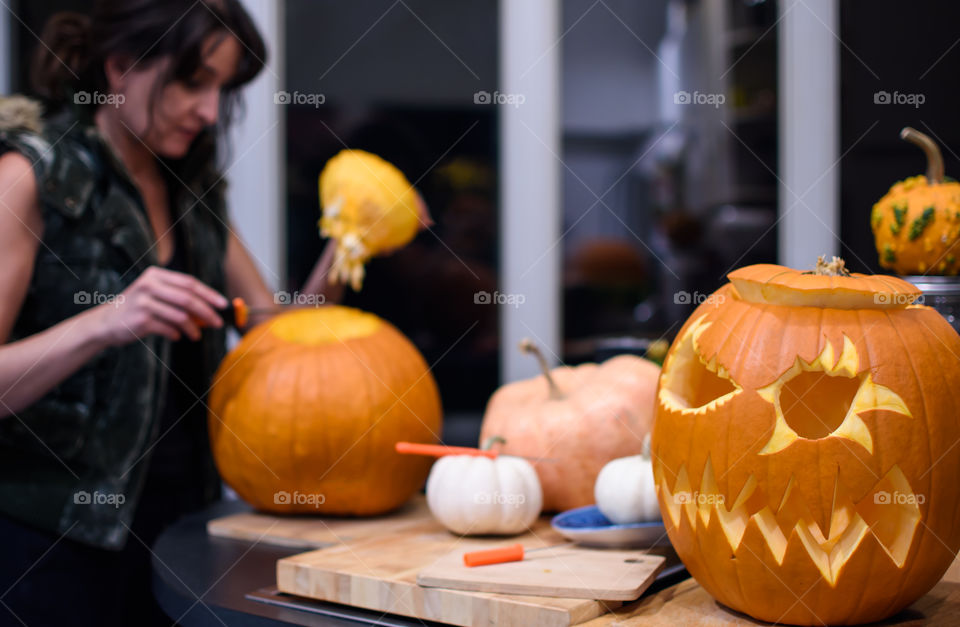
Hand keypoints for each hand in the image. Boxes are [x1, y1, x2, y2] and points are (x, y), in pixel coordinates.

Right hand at [91, 266, 227, 345]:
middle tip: (218, 323)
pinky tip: (176, 337)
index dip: (209, 294)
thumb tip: (211, 310)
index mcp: (155, 275)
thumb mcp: (155, 295)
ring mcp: (143, 303)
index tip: (224, 305)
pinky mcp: (140, 320)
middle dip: (207, 312)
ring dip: (193, 328)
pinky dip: (176, 334)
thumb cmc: (138, 308)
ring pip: (180, 316)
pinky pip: (168, 329)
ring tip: (196, 335)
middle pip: (188, 299)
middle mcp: (148, 285)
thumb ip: (178, 298)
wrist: (105, 323)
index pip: (189, 283)